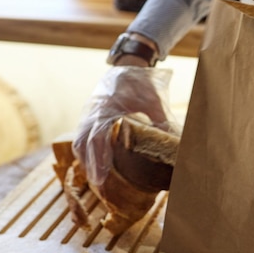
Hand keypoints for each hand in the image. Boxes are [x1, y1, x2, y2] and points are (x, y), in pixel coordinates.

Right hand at [72, 66, 176, 185]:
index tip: (101, 177)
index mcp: (107, 107)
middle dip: (91, 166)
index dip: (98, 158)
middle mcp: (93, 112)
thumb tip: (174, 141)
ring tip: (97, 182)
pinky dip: (84, 153)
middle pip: (84, 144)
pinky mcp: (88, 116)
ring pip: (79, 142)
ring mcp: (88, 113)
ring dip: (86, 162)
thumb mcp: (153, 99)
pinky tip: (93, 166)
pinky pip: (80, 137)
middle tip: (100, 187)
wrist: (128, 65)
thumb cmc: (141, 82)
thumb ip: (161, 120)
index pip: (97, 136)